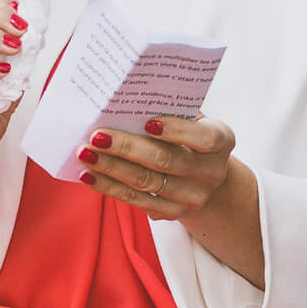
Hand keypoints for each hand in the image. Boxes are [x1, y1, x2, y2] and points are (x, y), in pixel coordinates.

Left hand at [77, 115, 237, 222]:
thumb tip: (127, 95)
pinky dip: (109, 187)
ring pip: (146, 183)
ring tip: (85, 154)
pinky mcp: (170, 213)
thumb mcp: (194, 120)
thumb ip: (172, 109)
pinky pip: (136, 200)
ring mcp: (191, 197)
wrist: (206, 180)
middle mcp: (211, 172)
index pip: (203, 137)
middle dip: (127, 147)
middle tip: (97, 136)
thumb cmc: (192, 137)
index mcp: (221, 140)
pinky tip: (89, 175)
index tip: (147, 122)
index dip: (176, 130)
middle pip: (166, 161)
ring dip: (111, 168)